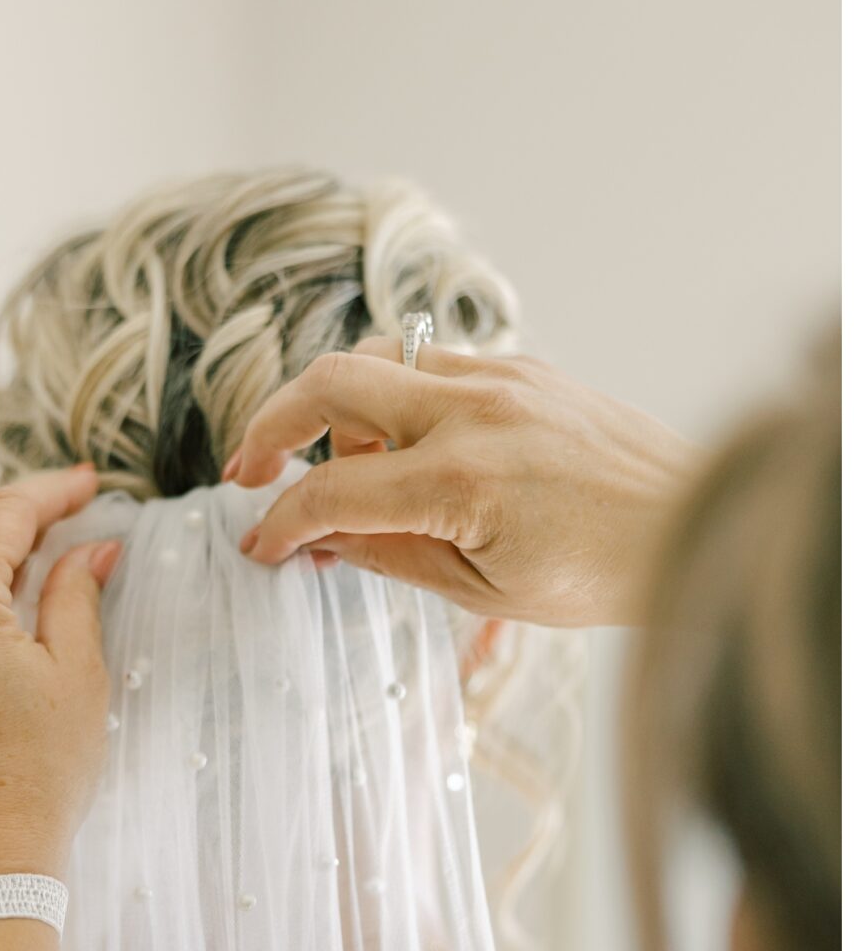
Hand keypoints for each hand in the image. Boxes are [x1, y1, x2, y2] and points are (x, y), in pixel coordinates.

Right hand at [226, 336, 698, 626]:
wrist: (700, 525)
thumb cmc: (604, 572)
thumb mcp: (482, 589)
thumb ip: (388, 555)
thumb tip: (320, 540)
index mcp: (462, 482)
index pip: (330, 491)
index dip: (279, 522)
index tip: (260, 545)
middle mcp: (476, 413)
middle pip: (332, 382)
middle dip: (272, 423)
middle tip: (250, 467)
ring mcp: (503, 380)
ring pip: (378, 361)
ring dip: (339, 410)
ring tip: (347, 469)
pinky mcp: (524, 370)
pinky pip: (431, 367)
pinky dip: (397, 401)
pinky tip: (408, 450)